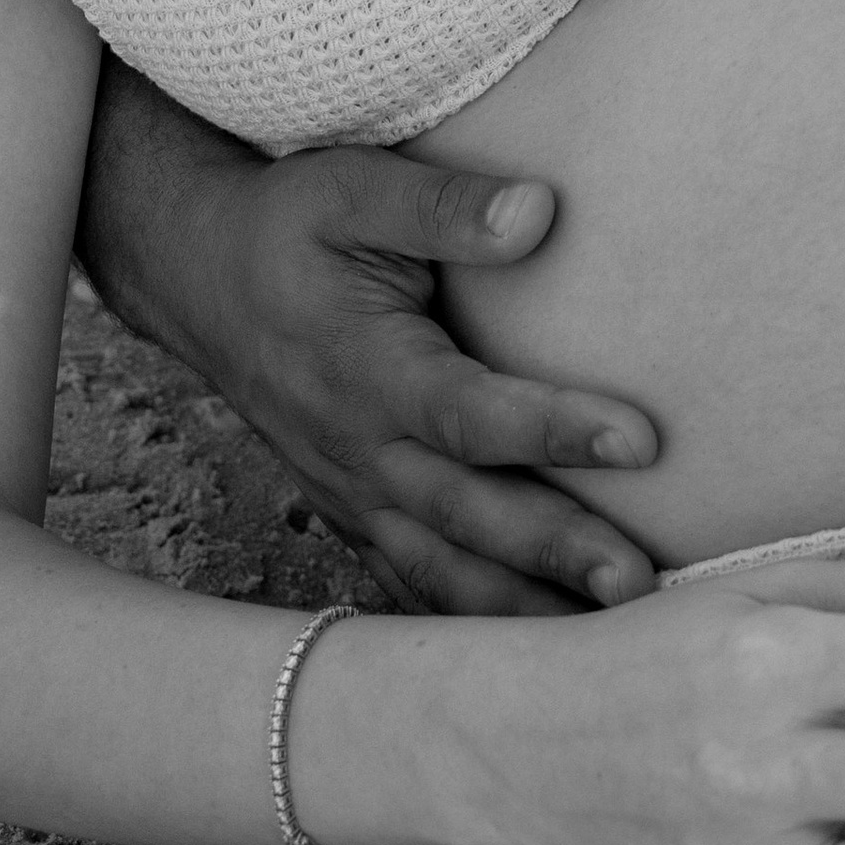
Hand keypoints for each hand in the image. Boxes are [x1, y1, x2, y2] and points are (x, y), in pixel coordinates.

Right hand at [77, 71, 661, 615]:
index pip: (471, 412)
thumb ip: (445, 206)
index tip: (642, 441)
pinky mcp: (357, 513)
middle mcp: (361, 449)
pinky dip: (471, 622)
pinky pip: (415, 581)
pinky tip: (537, 655)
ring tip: (616, 637)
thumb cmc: (289, 228)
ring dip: (525, 610)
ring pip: (444, 569)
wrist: (202, 279)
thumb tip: (540, 210)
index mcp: (368, 370)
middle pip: (470, 513)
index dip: (553, 429)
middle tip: (641, 582)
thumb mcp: (354, 189)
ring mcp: (356, 493)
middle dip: (556, 551)